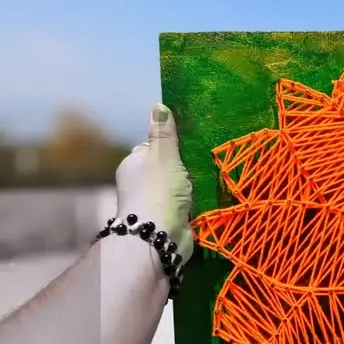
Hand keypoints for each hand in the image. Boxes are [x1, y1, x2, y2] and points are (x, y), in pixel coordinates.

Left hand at [114, 104, 193, 263]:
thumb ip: (164, 133)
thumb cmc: (159, 190)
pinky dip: (194, 203)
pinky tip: (207, 198)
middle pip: (166, 168)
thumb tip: (158, 106)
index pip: (152, 148)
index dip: (170, 145)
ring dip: (190, 186)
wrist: (159, 236)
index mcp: (134, 164)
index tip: (189, 143)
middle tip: (204, 160)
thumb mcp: (164, 154)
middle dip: (183, 167)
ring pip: (176, 187)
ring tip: (209, 179)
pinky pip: (184, 205)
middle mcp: (140, 183)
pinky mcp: (168, 220)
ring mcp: (153, 203)